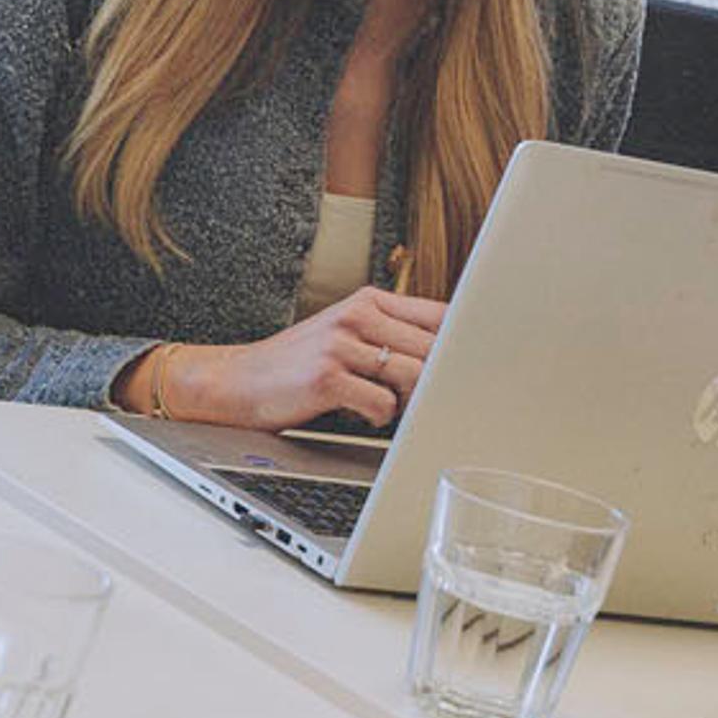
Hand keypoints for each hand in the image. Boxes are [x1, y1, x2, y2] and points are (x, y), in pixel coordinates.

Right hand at [164, 287, 446, 430]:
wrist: (237, 380)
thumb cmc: (299, 364)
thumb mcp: (347, 334)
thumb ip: (393, 336)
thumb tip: (452, 358)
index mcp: (370, 301)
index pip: (440, 315)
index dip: (465, 343)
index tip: (480, 364)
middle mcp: (358, 315)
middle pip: (434, 348)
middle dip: (438, 381)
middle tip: (427, 400)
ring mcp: (341, 344)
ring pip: (414, 376)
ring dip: (410, 401)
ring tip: (387, 406)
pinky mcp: (327, 376)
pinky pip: (382, 404)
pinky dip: (380, 416)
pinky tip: (359, 412)